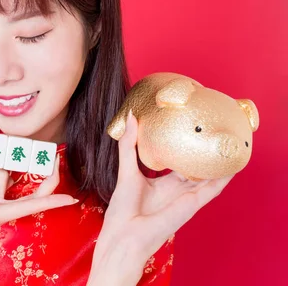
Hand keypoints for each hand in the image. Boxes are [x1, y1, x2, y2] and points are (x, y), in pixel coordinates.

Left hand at [92, 110, 232, 280]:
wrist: (124, 238)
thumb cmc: (123, 210)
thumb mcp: (126, 170)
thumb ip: (129, 146)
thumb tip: (131, 117)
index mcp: (162, 183)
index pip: (179, 162)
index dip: (187, 148)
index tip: (193, 131)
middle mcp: (176, 190)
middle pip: (196, 170)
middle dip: (206, 156)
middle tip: (217, 135)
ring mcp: (184, 198)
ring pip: (208, 179)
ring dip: (220, 166)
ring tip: (232, 148)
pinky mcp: (190, 205)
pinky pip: (210, 191)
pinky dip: (221, 180)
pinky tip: (231, 168)